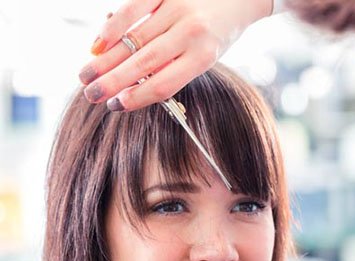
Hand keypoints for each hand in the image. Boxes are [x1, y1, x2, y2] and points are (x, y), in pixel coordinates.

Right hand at [79, 0, 272, 110]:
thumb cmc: (219, 31)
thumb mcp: (205, 56)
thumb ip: (174, 68)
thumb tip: (133, 83)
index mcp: (203, 57)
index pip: (163, 85)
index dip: (136, 98)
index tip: (115, 107)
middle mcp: (190, 33)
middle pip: (144, 64)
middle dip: (113, 82)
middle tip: (90, 96)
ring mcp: (176, 8)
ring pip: (134, 39)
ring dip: (106, 60)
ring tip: (86, 76)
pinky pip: (132, 9)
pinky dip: (112, 28)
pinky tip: (97, 45)